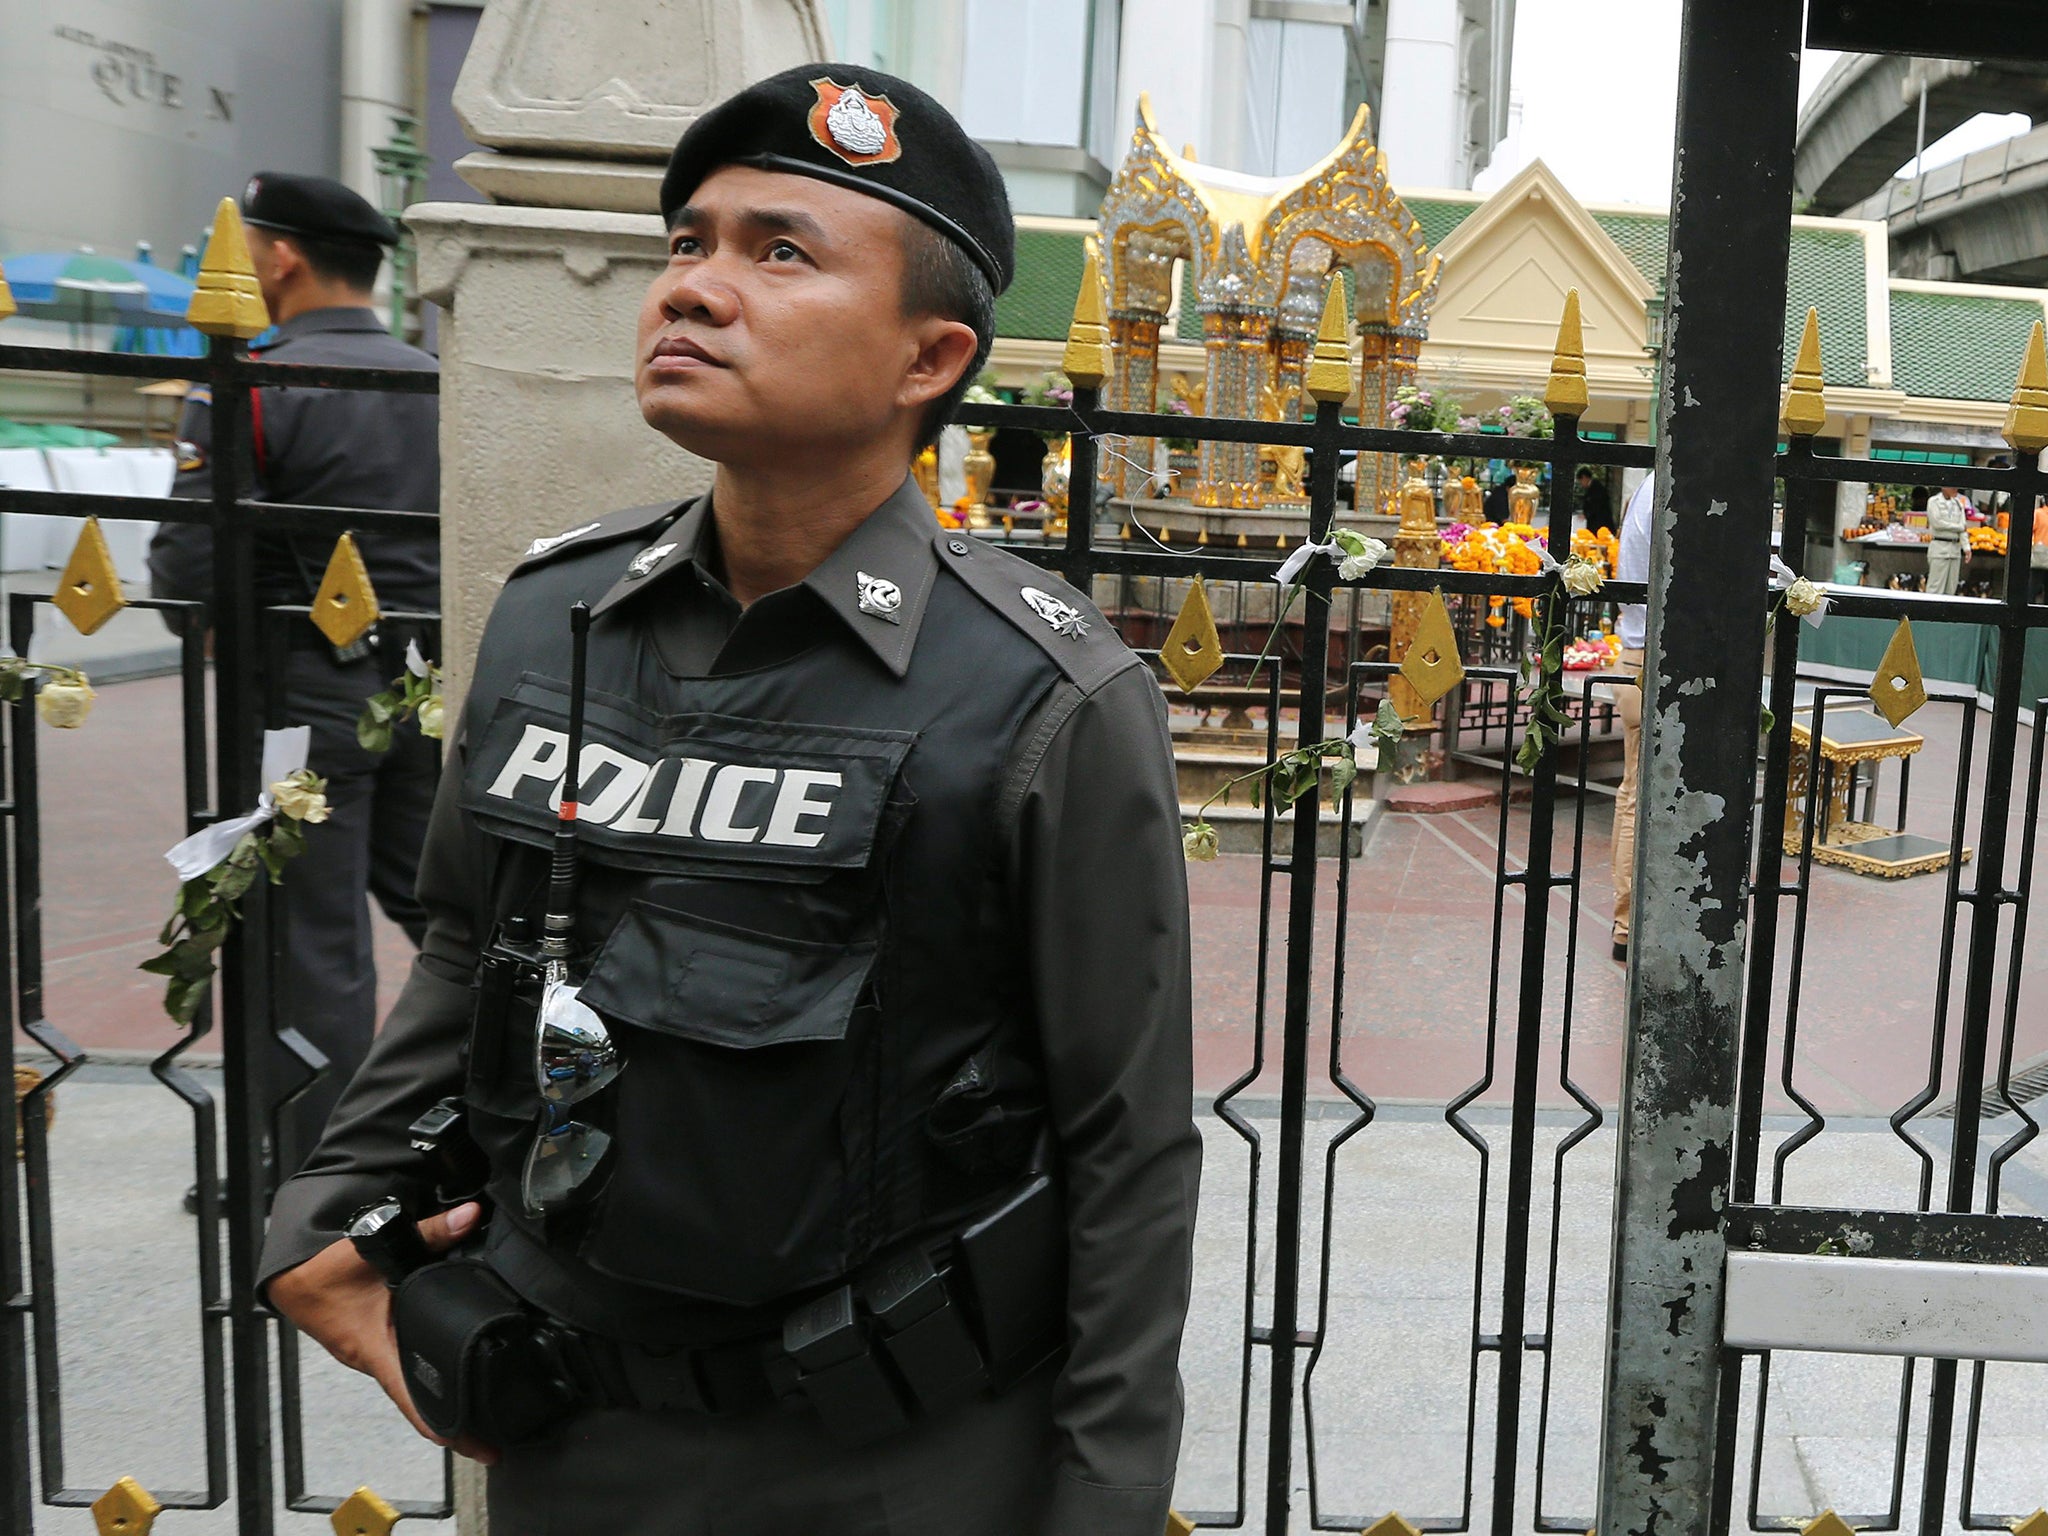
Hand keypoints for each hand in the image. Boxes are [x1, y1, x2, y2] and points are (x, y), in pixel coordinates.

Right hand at [267, 1201, 498, 1463]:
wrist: (291, 1277)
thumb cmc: (324, 1272)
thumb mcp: (374, 1249)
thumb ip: (426, 1232)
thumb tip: (469, 1217)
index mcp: (377, 1350)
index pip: (415, 1398)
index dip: (447, 1428)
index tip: (479, 1447)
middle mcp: (380, 1360)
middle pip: (423, 1401)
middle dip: (460, 1422)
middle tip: (501, 1436)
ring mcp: (381, 1355)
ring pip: (418, 1385)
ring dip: (449, 1398)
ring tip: (490, 1411)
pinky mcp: (383, 1343)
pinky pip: (412, 1365)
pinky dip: (436, 1374)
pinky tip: (462, 1372)